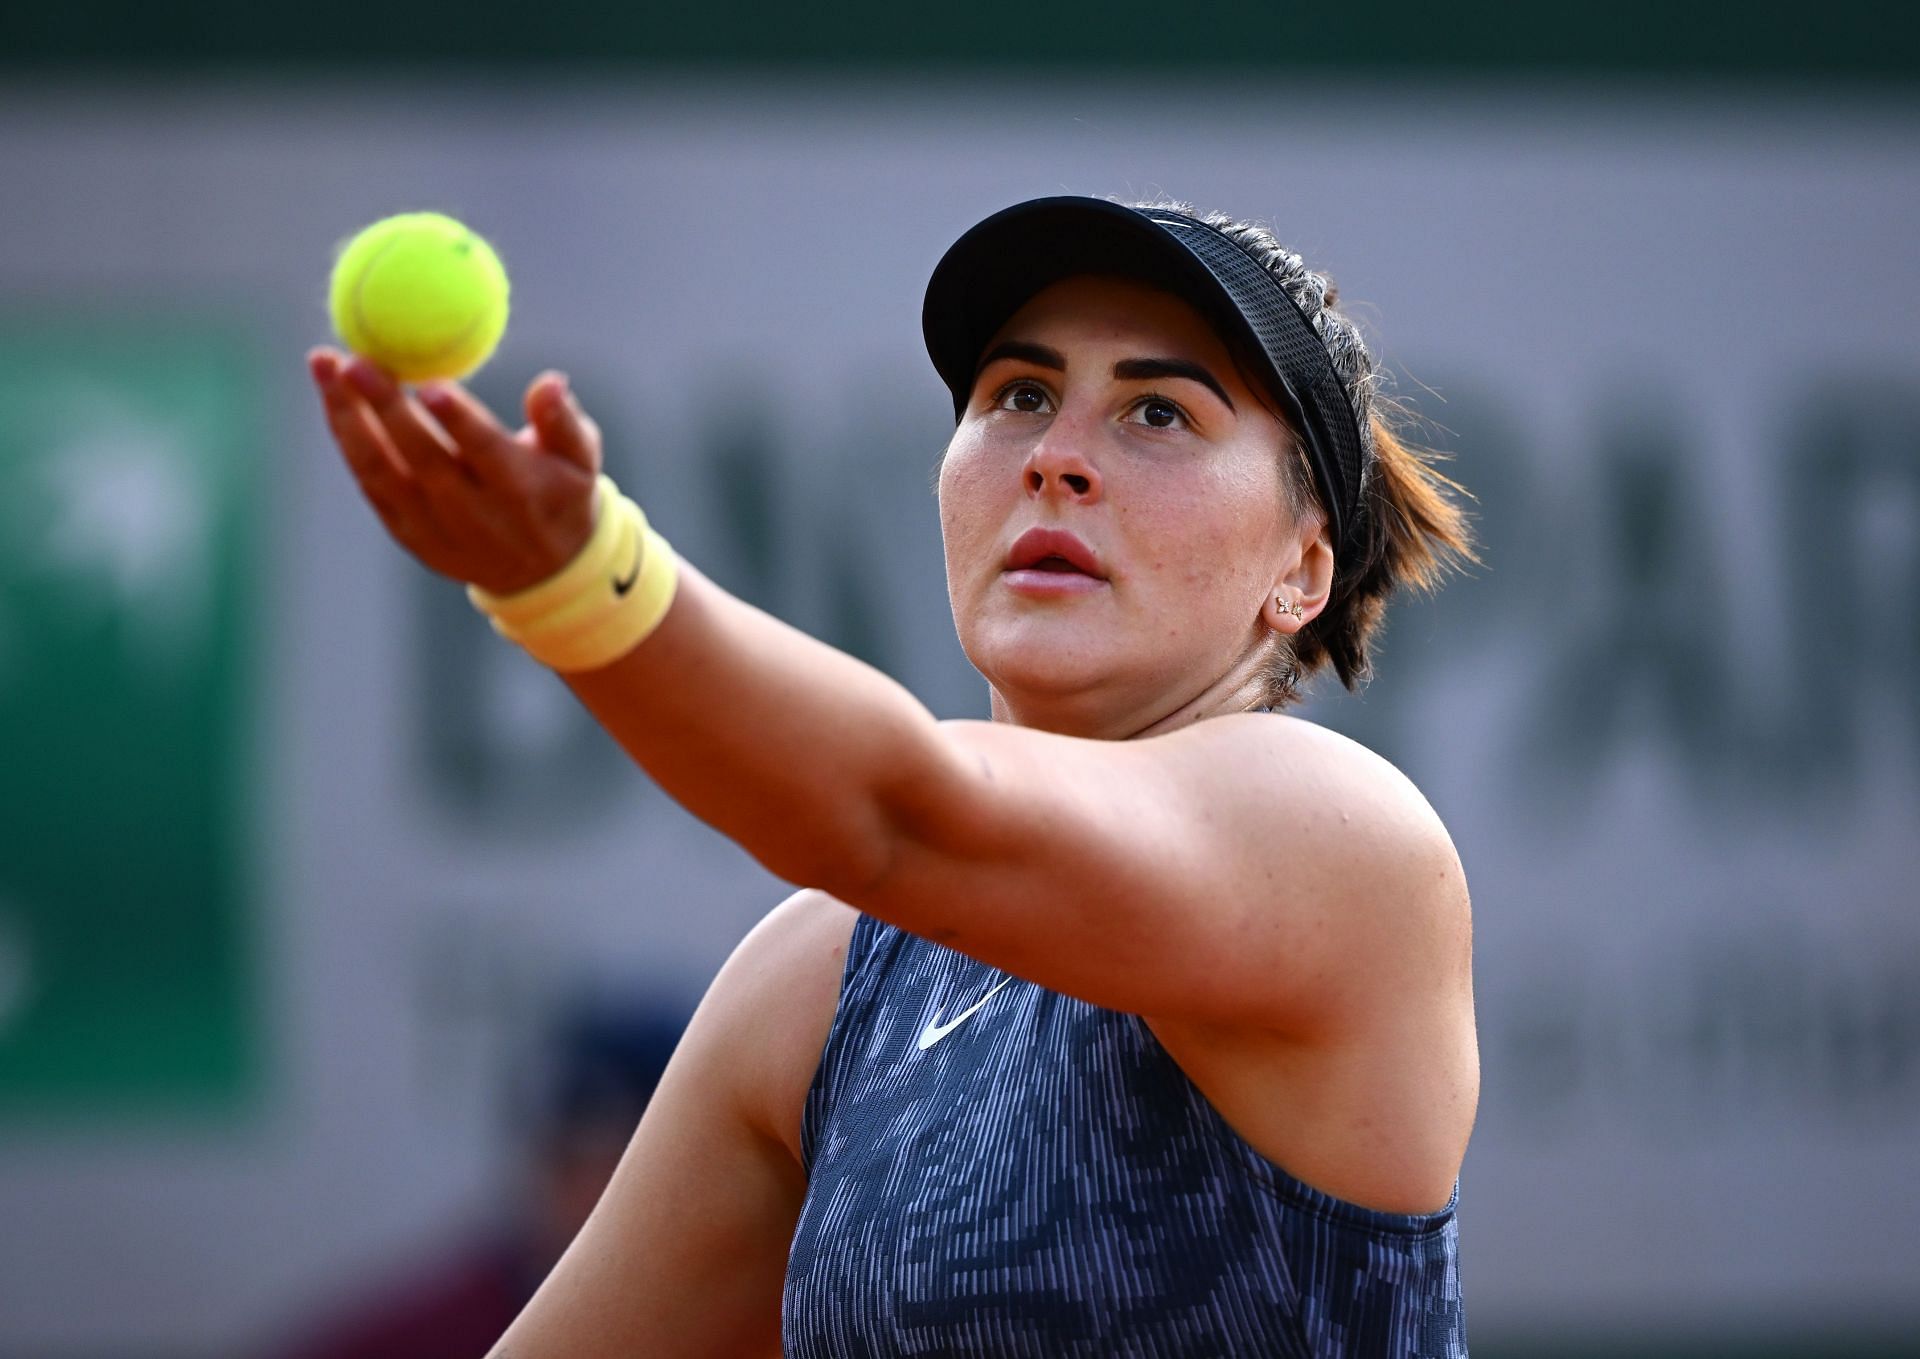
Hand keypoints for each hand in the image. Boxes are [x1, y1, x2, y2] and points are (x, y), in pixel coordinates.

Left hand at [307, 348, 602, 596]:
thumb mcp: (581, 461)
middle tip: (357, 360)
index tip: (432, 383)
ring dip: (346, 418)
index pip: (484, 453)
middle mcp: (472, 515)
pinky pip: (369, 481)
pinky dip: (347, 438)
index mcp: (519, 493)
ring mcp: (432, 528)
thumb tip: (549, 381)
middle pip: (421, 458)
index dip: (459, 421)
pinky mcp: (405, 532)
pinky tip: (332, 395)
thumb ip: (563, 421)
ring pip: (379, 470)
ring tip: (324, 364)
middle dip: (385, 408)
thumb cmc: (561, 495)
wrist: (541, 572)